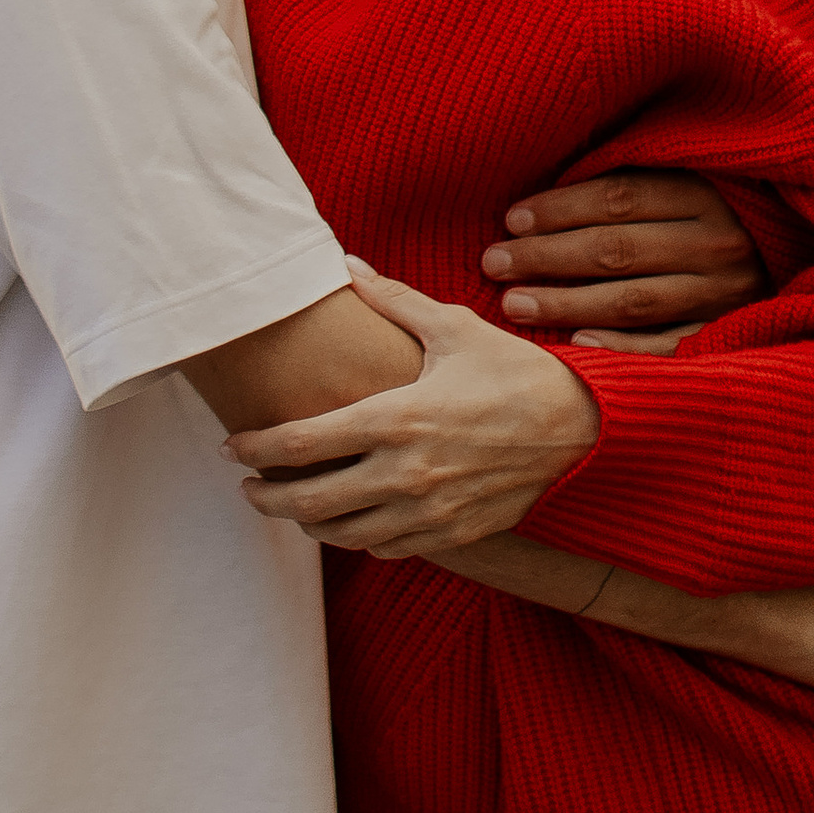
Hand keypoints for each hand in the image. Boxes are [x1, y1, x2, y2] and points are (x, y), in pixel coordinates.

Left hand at [225, 263, 598, 554]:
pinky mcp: (453, 534)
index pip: (301, 444)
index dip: (256, 448)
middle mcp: (406, 473)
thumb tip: (345, 264)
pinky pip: (387, 548)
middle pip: (310, 502)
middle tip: (247, 486)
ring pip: (344, 534)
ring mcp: (429, 511)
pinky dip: (357, 538)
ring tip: (289, 504)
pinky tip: (348, 520)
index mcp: (396, 417)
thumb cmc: (513, 371)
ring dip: (307, 522)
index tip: (232, 445)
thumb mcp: (451, 326)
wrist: (581, 428)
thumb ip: (391, 299)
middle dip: (267, 497)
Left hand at [485, 171, 767, 339]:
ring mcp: (727, 294)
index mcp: (705, 192)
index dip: (560, 208)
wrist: (808, 246)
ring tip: (514, 303)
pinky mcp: (730, 332)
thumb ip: (630, 177)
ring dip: (567, 302)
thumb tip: (545, 191)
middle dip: (547, 256)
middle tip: (493, 262)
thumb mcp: (687, 173)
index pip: (618, 198)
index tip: (511, 218)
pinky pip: (669, 346)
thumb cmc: (719, 203)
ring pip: (633, 300)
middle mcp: (718, 243)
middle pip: (616, 250)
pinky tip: (576, 344)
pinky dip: (622, 346)